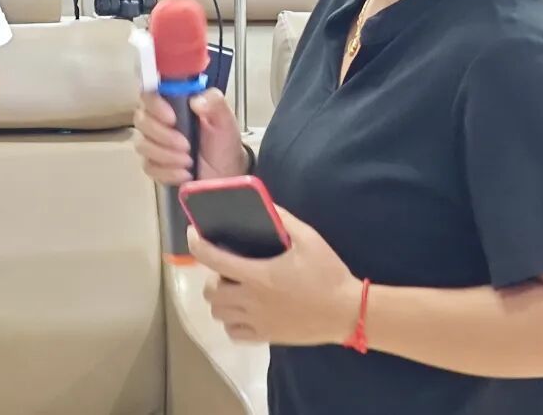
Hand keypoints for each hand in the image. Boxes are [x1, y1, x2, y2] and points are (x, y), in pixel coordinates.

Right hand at [134, 89, 245, 183]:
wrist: (225, 174)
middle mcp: (159, 120)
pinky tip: (184, 173)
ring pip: (142, 144)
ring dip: (167, 155)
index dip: (155, 105)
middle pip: (141, 119)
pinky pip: (148, 166)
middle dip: (163, 135)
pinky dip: (168, 172)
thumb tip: (196, 100)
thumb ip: (215, 103)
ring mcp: (153, 143)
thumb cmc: (222, 145)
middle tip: (186, 145)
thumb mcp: (225, 121)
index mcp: (174, 103)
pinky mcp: (153, 164)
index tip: (172, 118)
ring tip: (188, 160)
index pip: (150, 93)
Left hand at [190, 207, 361, 346]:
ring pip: (219, 314)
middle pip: (210, 292)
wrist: (348, 312)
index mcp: (258, 275)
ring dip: (221, 300)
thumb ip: (283, 220)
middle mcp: (251, 300)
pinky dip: (232, 322)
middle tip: (228, 268)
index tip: (193, 233)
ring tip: (235, 289)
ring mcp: (257, 322)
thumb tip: (264, 205)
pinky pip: (234, 334)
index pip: (212, 258)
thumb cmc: (328, 274)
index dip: (196, 243)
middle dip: (212, 277)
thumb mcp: (309, 239)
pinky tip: (244, 311)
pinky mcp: (266, 338)